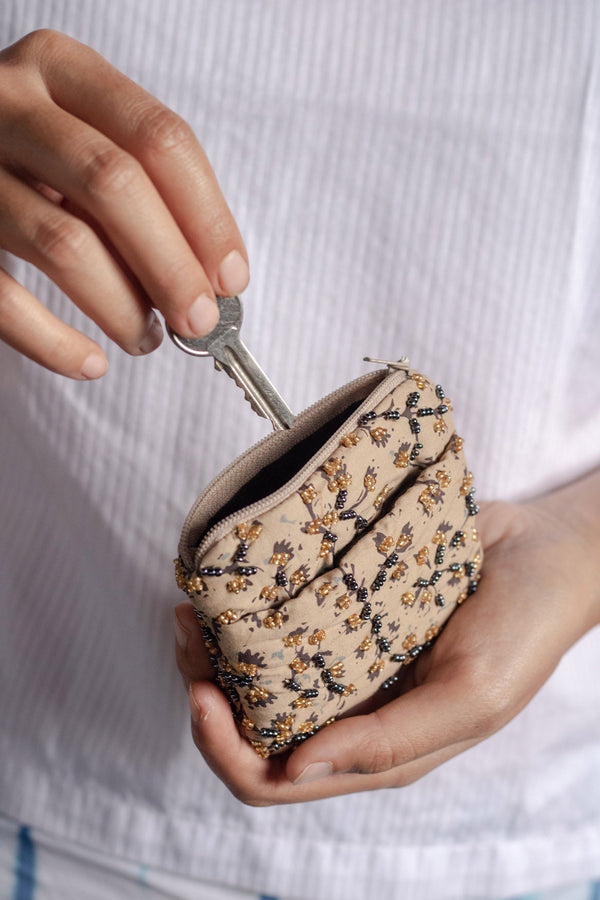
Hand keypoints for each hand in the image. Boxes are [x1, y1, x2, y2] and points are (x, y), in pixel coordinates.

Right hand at [0, 30, 248, 378]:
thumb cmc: (34, 161)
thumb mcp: (87, 142)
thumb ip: (144, 189)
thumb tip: (212, 278)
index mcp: (61, 70)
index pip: (158, 138)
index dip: (206, 217)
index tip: (230, 278)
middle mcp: (10, 105)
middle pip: (114, 184)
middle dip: (171, 266)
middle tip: (199, 320)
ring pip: (62, 244)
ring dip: (120, 307)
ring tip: (145, 337)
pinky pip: (4, 299)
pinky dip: (54, 343)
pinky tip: (90, 362)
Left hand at [174, 466, 599, 805]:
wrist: (544, 553)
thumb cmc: (523, 631)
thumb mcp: (471, 698)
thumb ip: (388, 744)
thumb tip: (296, 769)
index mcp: (375, 750)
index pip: (274, 779)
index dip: (224, 749)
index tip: (201, 691)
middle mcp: (349, 710)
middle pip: (247, 727)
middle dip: (203, 689)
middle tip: (186, 632)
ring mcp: (344, 660)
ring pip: (254, 673)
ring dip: (215, 646)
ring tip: (196, 602)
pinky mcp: (344, 612)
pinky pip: (281, 621)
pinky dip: (249, 609)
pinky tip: (236, 579)